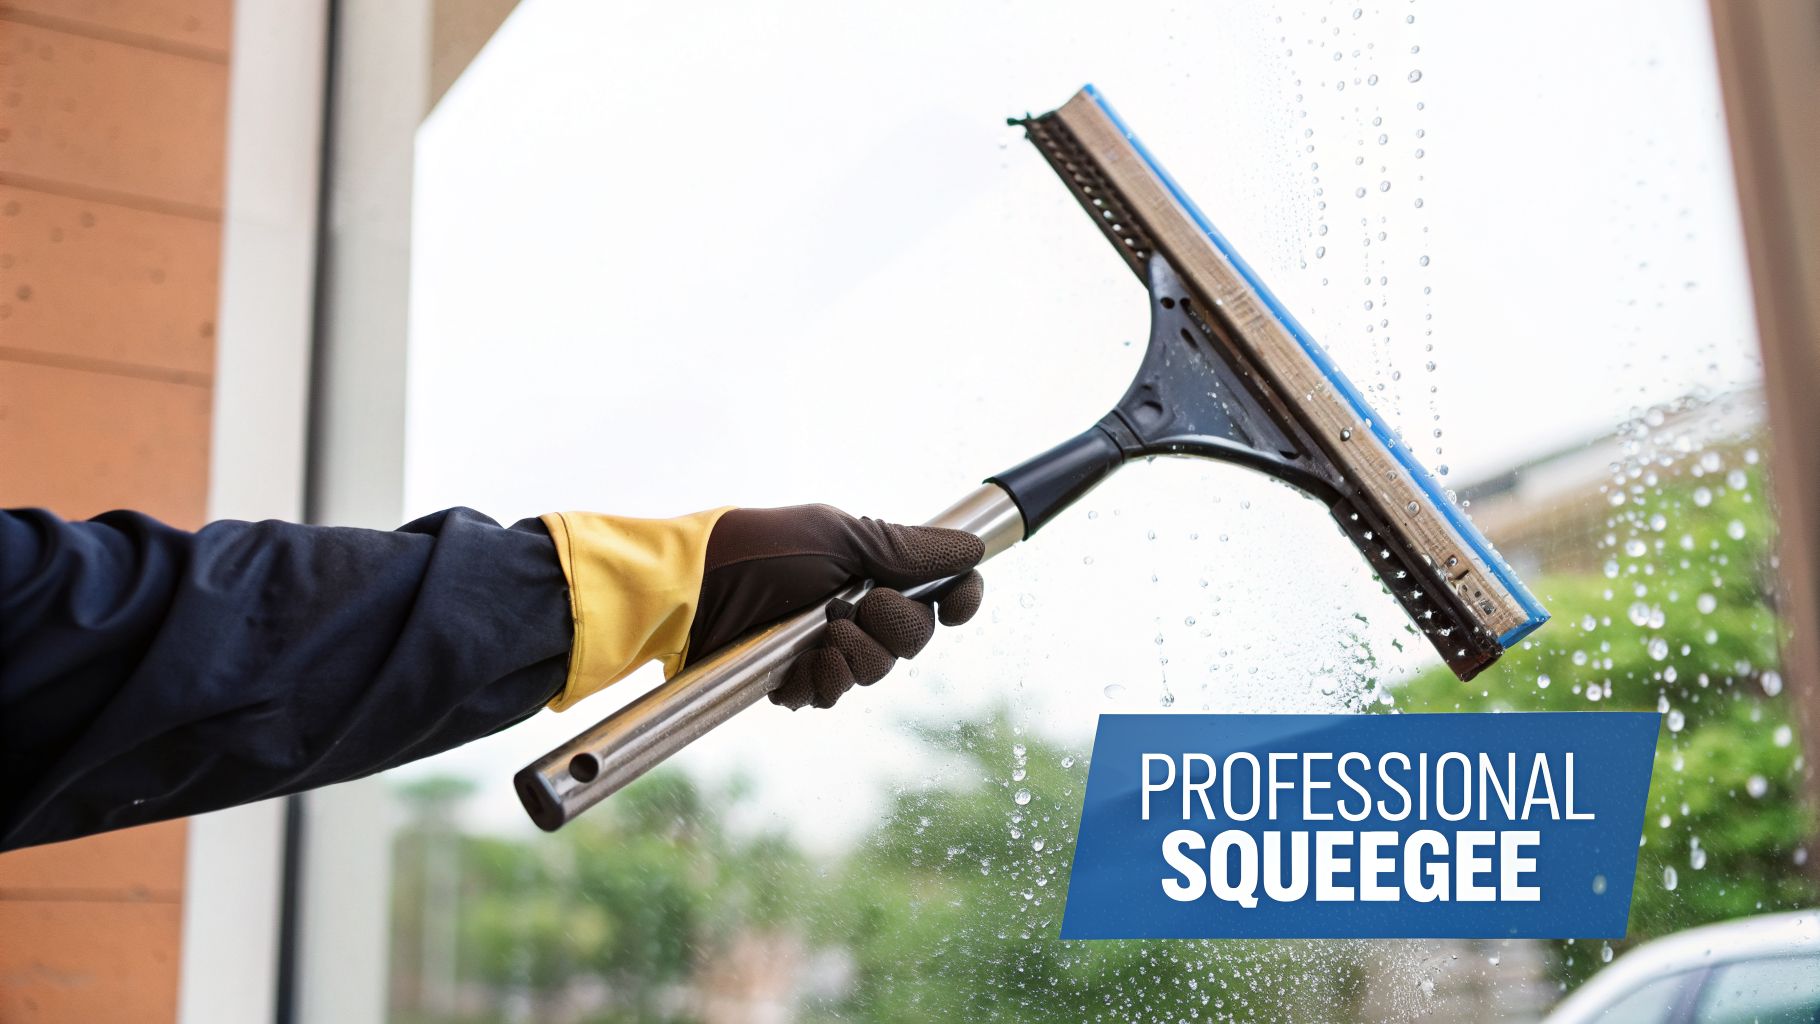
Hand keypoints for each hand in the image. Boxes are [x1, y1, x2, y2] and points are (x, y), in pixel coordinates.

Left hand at [686, 505, 985, 708]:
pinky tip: (802, 663)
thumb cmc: (764, 549)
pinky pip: (832, 696)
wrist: (697, 589)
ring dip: (855, 655)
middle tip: (852, 607)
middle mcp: (857, 608)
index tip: (955, 604)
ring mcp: (827, 646)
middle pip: (915, 640)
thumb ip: (909, 550)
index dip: (959, 600)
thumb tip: (974, 549)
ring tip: (820, 634)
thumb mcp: (840, 538)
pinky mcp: (796, 678)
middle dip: (892, 627)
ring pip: (877, 673)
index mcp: (875, 569)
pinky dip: (822, 681)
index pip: (941, 592)